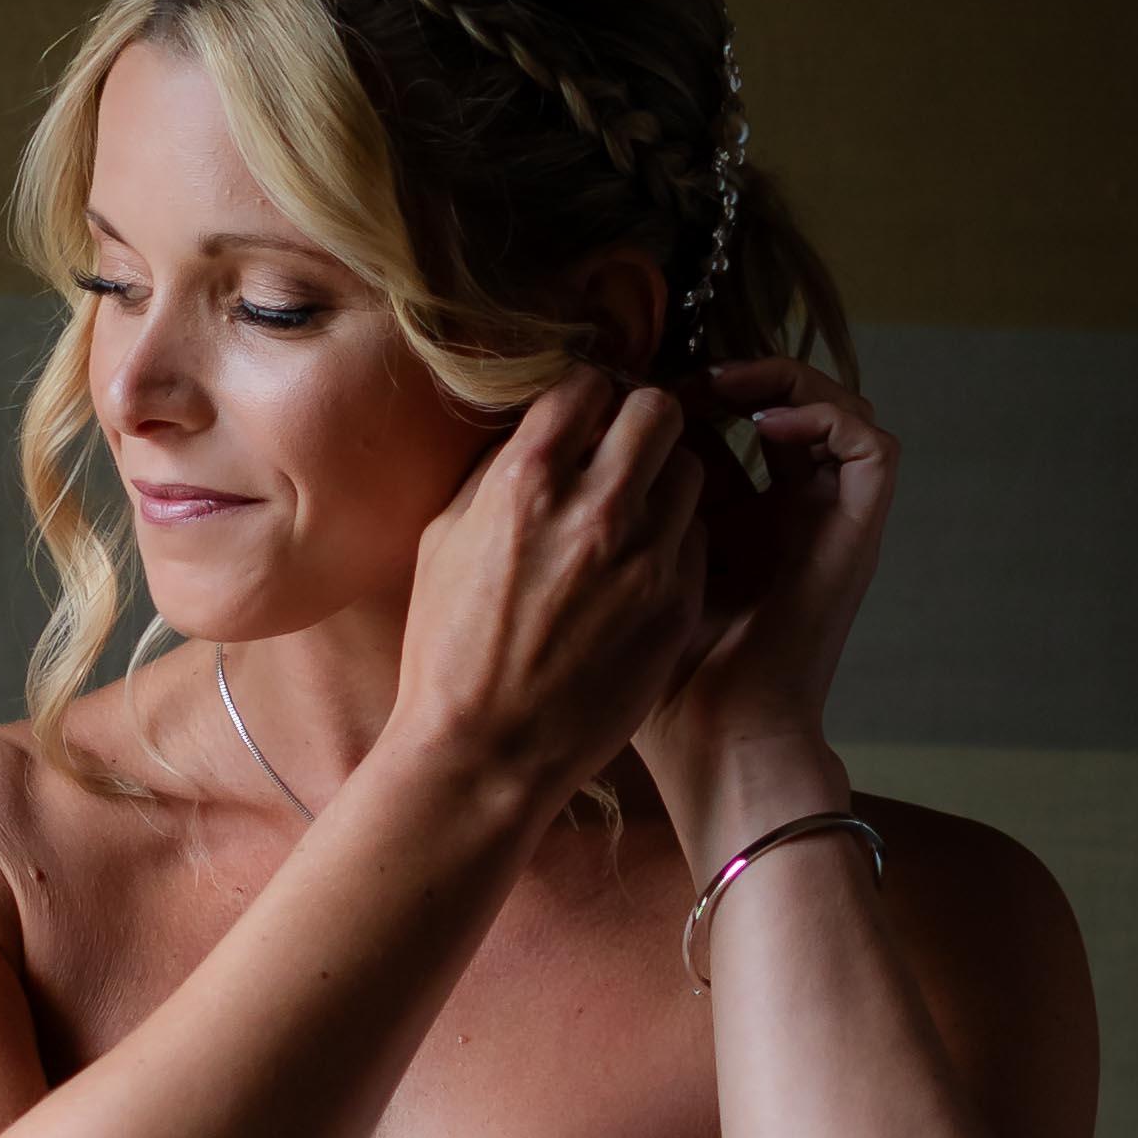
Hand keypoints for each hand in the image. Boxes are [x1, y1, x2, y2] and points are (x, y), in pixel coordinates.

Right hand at [388, 365, 709, 806]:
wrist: (485, 752)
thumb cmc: (450, 650)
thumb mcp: (443, 541)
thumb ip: (496, 472)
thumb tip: (535, 426)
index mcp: (527, 482)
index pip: (588, 384)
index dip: (587, 393)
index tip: (585, 412)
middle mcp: (596, 510)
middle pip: (658, 410)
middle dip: (641, 419)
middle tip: (624, 446)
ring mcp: (646, 560)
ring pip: (691, 471)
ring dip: (664, 480)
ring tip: (633, 513)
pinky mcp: (678, 605)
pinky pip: (694, 540)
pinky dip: (672, 542)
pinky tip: (638, 571)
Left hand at [632, 354, 899, 777]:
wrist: (715, 738)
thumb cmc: (653, 677)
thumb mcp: (618, 576)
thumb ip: (607, 518)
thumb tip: (566, 446)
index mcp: (735, 520)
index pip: (727, 422)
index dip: (689, 393)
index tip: (635, 392)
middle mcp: (788, 512)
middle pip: (779, 402)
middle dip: (731, 373)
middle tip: (678, 378)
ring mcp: (828, 520)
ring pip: (832, 405)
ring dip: (781, 377)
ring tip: (722, 386)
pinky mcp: (858, 533)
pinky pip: (870, 444)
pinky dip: (825, 414)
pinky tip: (765, 424)